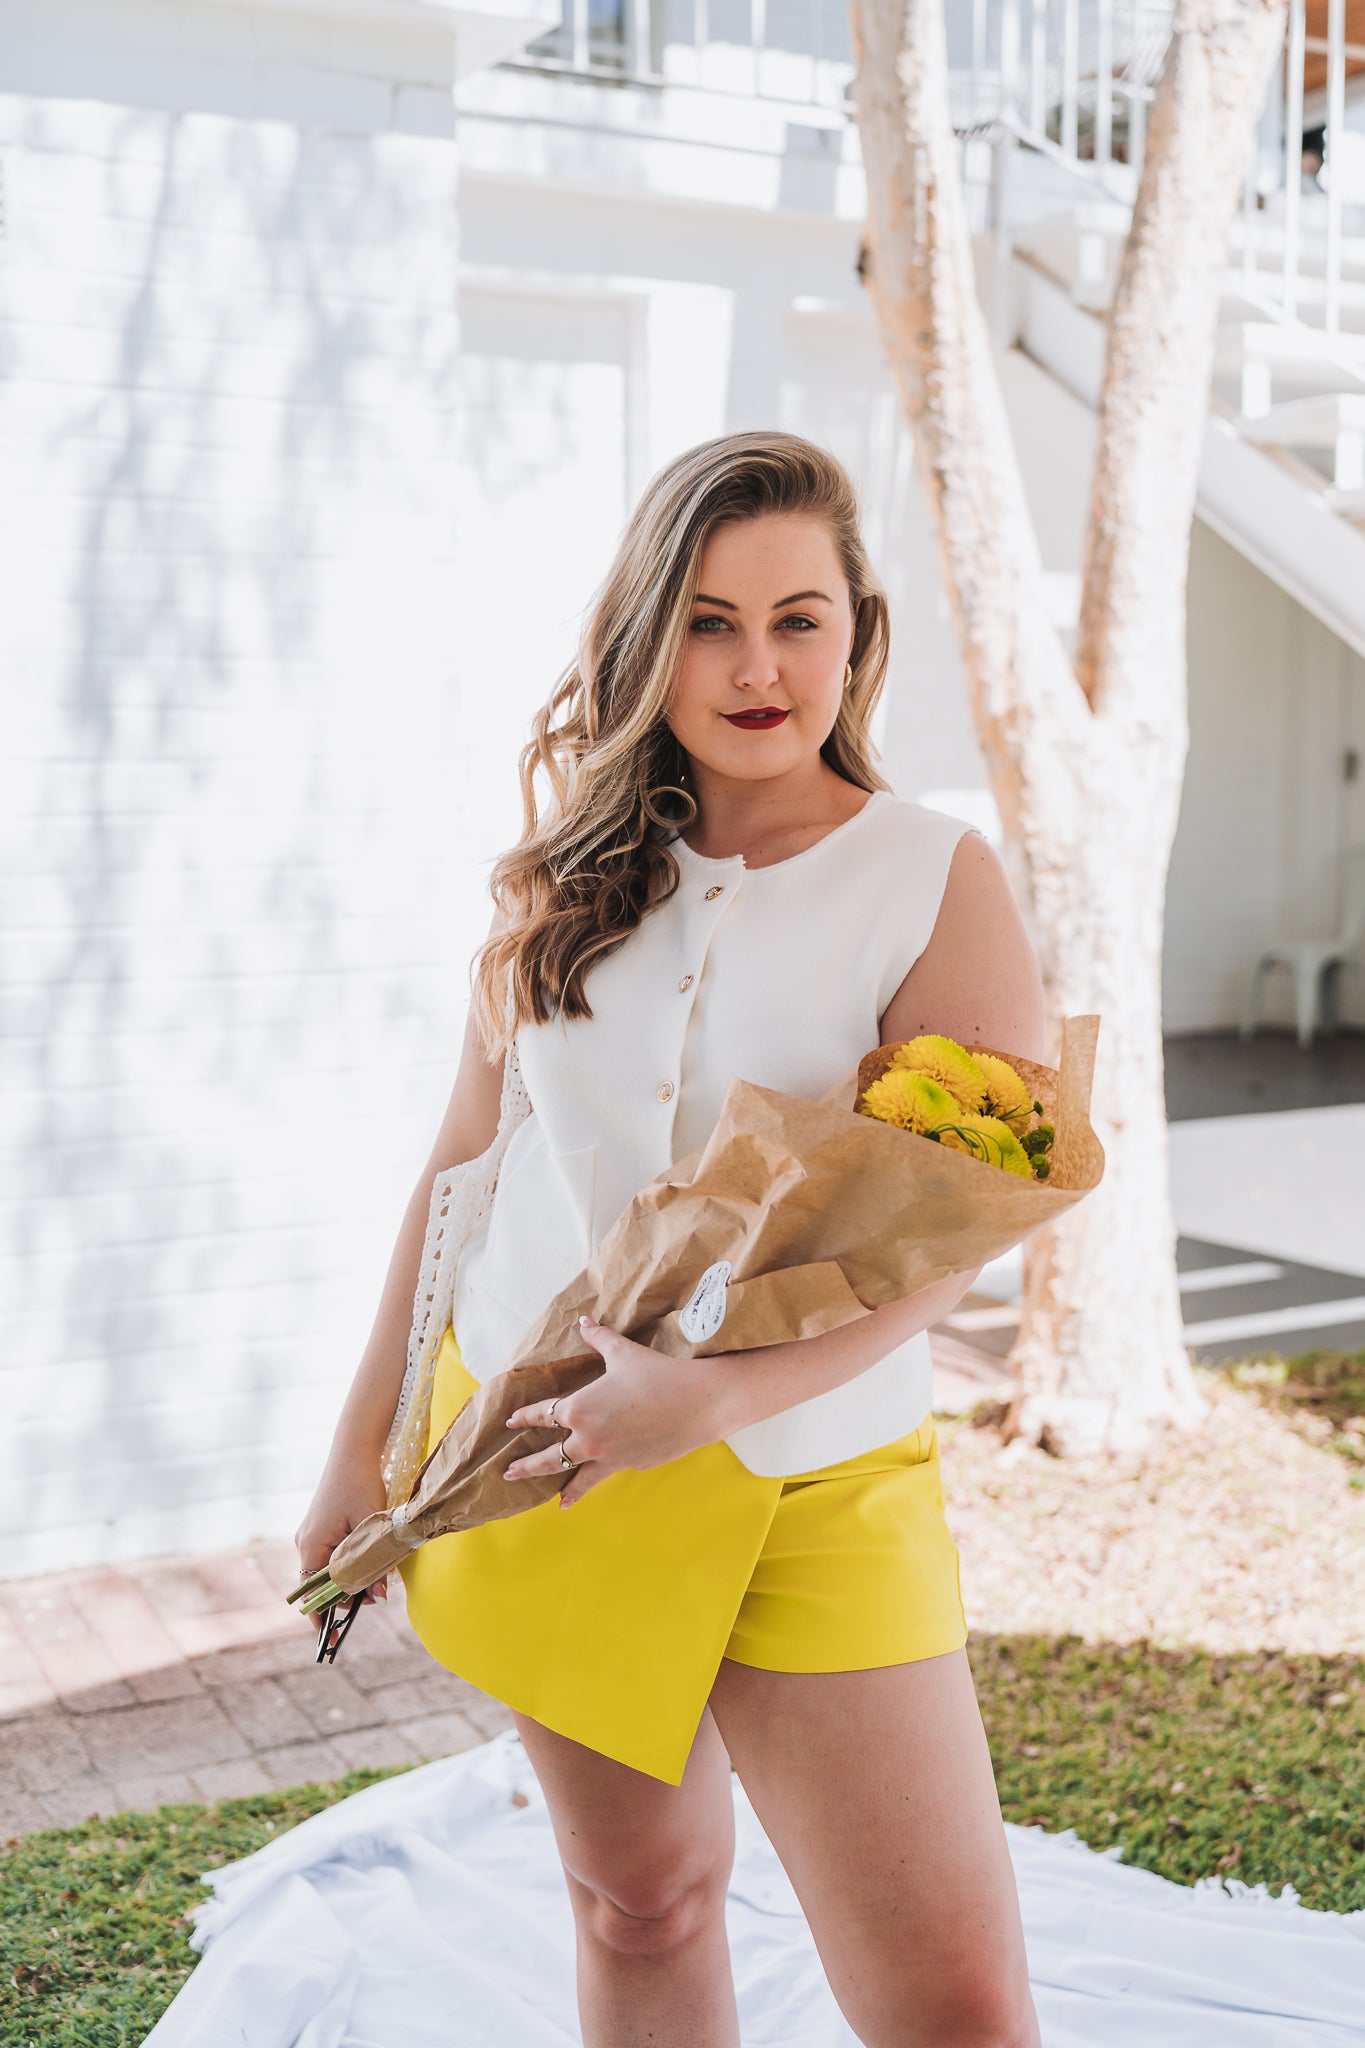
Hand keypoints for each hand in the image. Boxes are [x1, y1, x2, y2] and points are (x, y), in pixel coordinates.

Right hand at [294, 1450, 389, 1653]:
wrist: (353, 1451)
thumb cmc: (362, 1486)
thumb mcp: (371, 1528)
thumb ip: (373, 1564)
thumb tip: (378, 1599)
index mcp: (311, 1546)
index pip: (312, 1595)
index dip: (323, 1618)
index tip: (332, 1640)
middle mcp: (304, 1543)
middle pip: (319, 1586)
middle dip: (343, 1599)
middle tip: (374, 1599)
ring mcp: (309, 1535)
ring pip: (325, 1571)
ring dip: (347, 1581)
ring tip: (376, 1580)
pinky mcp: (319, 1528)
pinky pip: (329, 1557)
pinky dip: (346, 1565)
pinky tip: (367, 1561)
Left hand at [503, 1313, 723, 1506]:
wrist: (696, 1404)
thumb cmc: (657, 1374)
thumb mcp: (623, 1352)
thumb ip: (598, 1338)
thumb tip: (583, 1322)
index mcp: (579, 1409)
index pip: (543, 1415)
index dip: (525, 1417)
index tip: (511, 1422)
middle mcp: (588, 1438)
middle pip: (548, 1456)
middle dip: (526, 1465)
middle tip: (508, 1472)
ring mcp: (608, 1456)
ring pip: (574, 1476)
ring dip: (558, 1487)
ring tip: (550, 1500)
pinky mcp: (629, 1465)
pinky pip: (602, 1475)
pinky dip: (589, 1486)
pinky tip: (581, 1494)